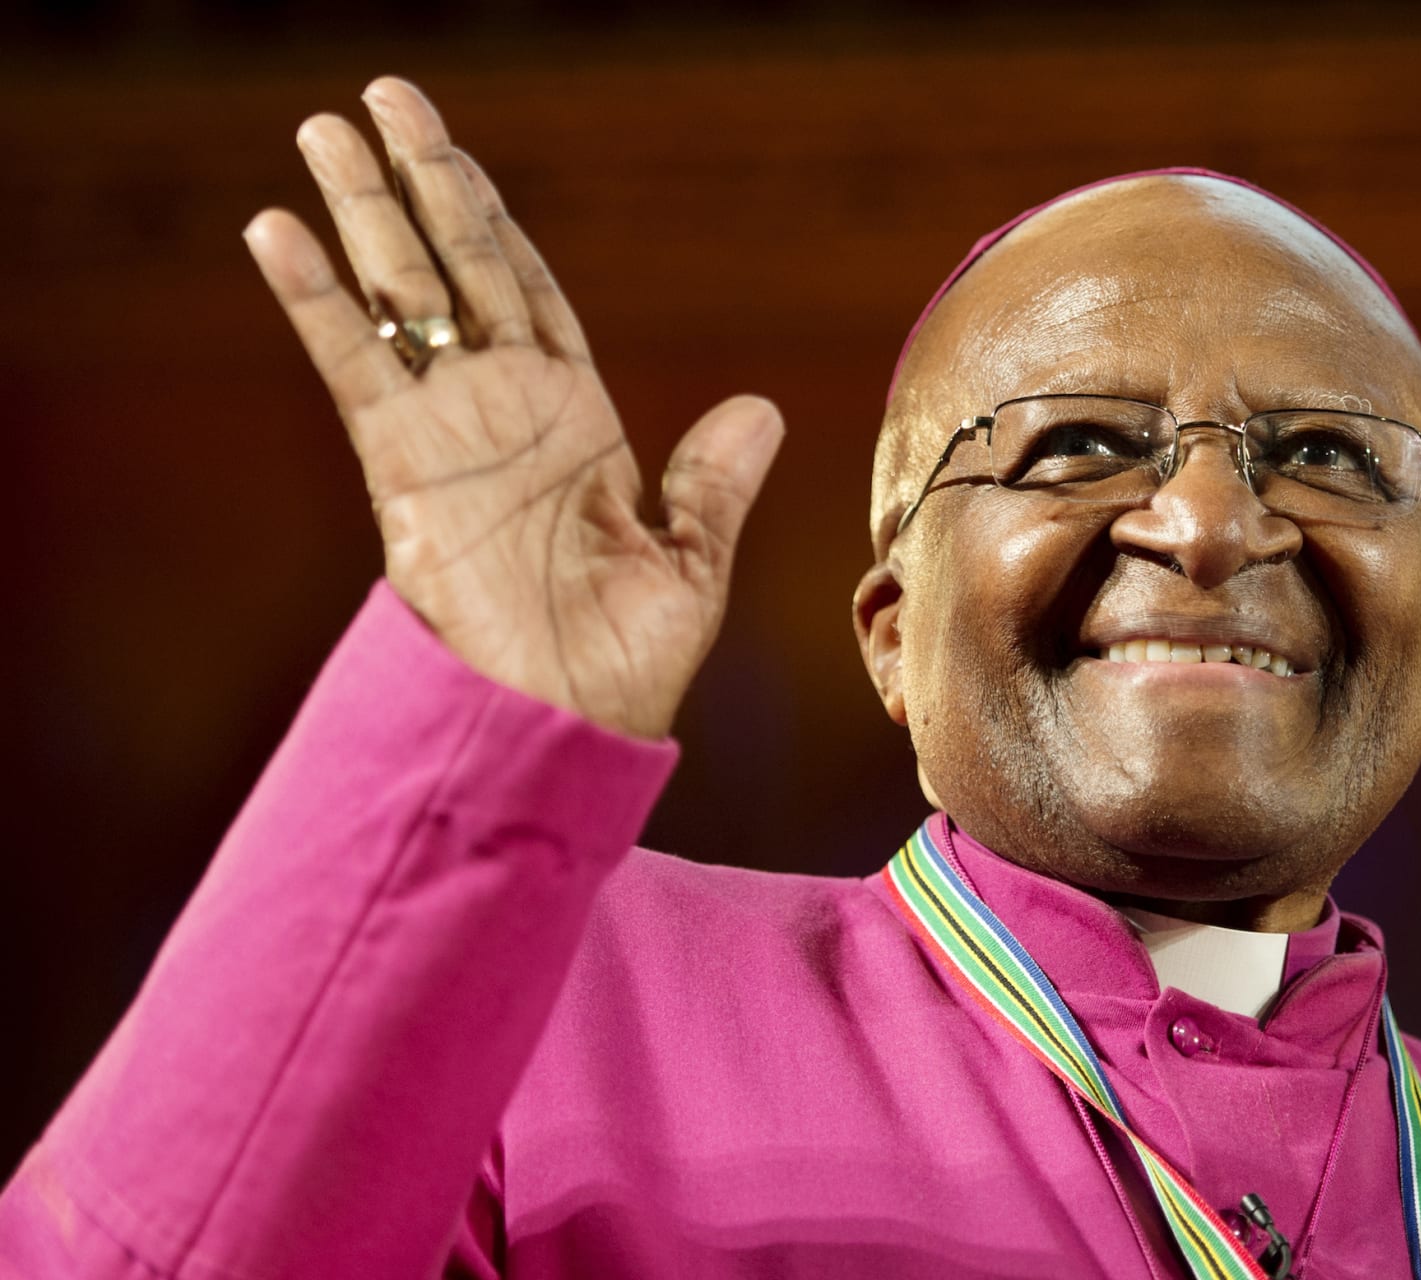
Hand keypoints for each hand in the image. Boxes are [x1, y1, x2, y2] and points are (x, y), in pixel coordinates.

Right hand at [244, 78, 781, 739]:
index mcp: (578, 421)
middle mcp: (506, 410)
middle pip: (461, 268)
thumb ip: (712, 484)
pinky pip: (356, 365)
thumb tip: (760, 408)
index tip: (458, 159)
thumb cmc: (626, 663)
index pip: (531, 292)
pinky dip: (319, 299)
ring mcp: (449, 431)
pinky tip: (280, 230)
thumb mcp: (688, 563)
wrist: (562, 724)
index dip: (495, 224)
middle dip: (424, 184)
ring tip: (325, 131)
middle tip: (384, 97)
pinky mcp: (404, 466)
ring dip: (365, 214)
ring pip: (404, 296)